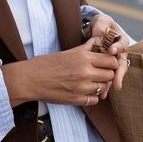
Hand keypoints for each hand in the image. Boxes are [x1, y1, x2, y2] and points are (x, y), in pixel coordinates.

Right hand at [2, 38, 118, 106]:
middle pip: (110, 75)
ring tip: (91, 83)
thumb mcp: (67, 52)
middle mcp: (85, 72)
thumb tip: (96, 41)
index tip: (107, 64)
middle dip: (107, 75)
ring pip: (103, 88)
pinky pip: (94, 100)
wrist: (30, 79)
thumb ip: (85, 48)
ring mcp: (81, 87)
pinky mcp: (76, 100)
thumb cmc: (47, 63)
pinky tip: (84, 92)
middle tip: (100, 74)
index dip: (111, 63)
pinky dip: (91, 97)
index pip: (111, 61)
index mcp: (83, 57)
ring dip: (100, 86)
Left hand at [89, 14, 131, 95]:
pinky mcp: (107, 68)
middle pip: (121, 65)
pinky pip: (107, 77)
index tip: (111, 51)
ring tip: (106, 92)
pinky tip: (100, 94)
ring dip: (111, 84)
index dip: (117, 48)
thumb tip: (97, 40)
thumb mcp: (101, 22)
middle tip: (116, 83)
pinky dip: (104, 85)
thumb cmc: (102, 25)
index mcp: (122, 41)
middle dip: (118, 75)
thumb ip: (101, 29)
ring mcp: (114, 62)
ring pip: (115, 74)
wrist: (97, 30)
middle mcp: (121, 53)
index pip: (122, 45)